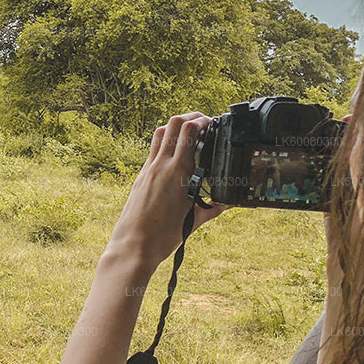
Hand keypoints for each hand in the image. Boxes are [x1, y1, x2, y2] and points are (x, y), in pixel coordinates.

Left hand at [106, 112, 231, 266]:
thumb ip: (214, 208)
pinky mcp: (141, 176)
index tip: (214, 125)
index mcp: (178, 172)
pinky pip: (154, 149)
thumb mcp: (194, 220)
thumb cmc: (162, 237)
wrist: (133, 246)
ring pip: (161, 132)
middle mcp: (161, 165)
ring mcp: (149, 169)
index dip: (204, 121)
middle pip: (175, 123)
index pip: (190, 130)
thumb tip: (229, 202)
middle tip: (205, 123)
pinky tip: (175, 154)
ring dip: (176, 125)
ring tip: (190, 133)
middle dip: (192, 117)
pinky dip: (166, 142)